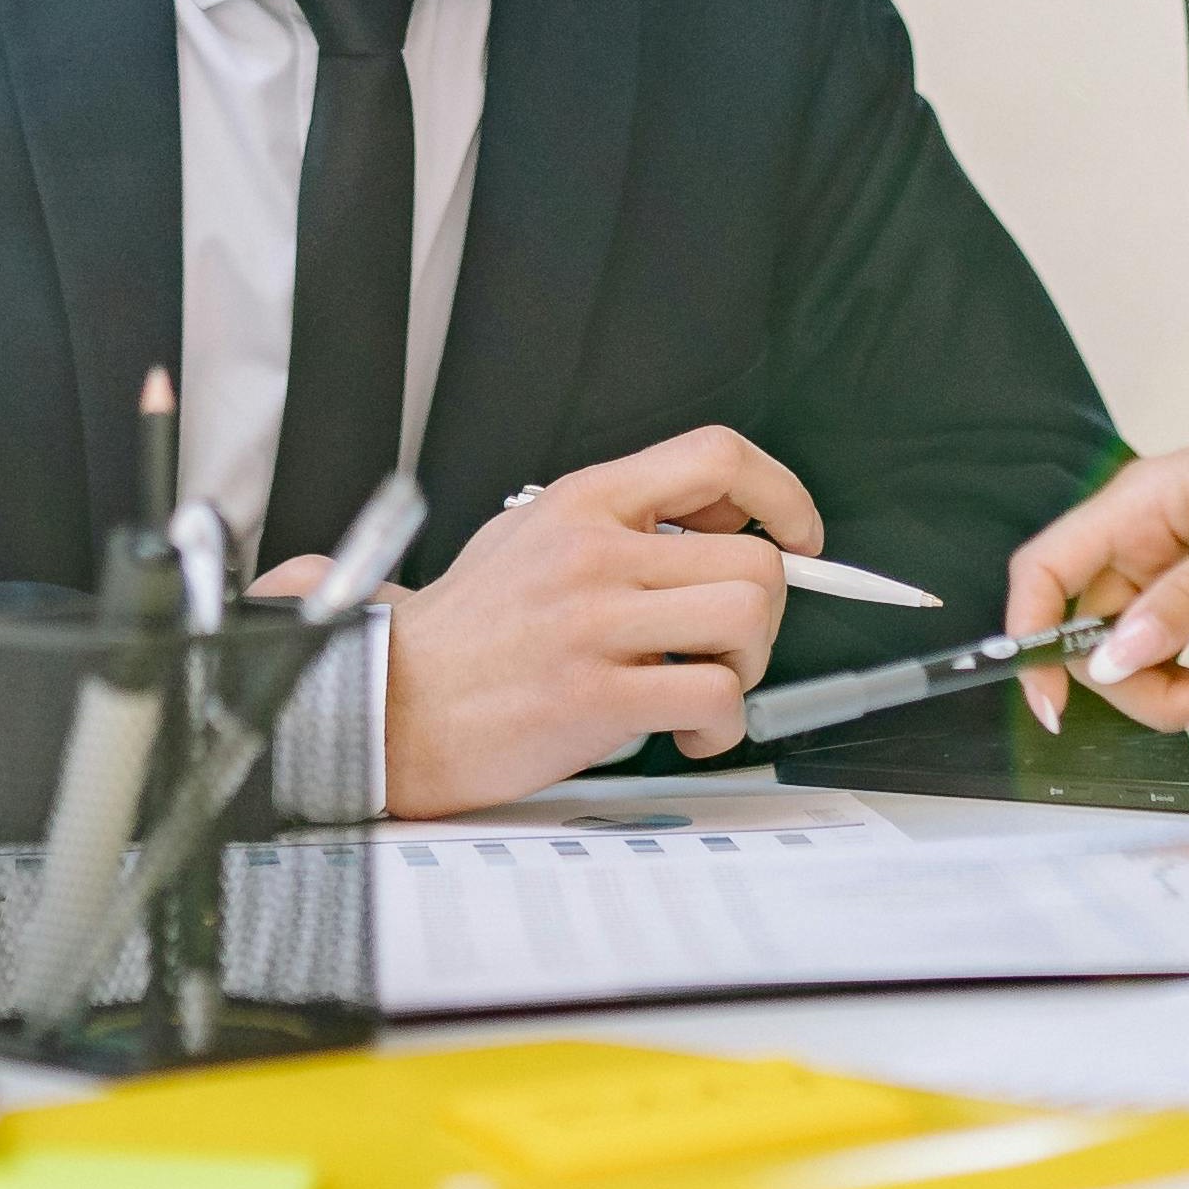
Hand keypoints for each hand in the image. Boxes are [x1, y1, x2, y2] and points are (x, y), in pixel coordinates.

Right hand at [378, 427, 819, 815]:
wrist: (391, 703)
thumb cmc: (464, 633)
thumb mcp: (529, 535)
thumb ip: (615, 520)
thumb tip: (714, 521)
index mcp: (584, 500)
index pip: (717, 456)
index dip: (780, 494)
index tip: (797, 535)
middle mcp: (595, 550)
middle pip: (754, 559)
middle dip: (767, 614)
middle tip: (727, 644)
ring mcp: (595, 622)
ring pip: (748, 620)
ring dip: (748, 667)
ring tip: (703, 687)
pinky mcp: (596, 695)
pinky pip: (716, 697)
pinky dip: (722, 725)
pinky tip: (687, 732)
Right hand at [1001, 371, 1188, 731]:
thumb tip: (1119, 652)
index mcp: (1142, 503)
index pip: (1046, 571)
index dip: (1031, 638)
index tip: (1055, 703)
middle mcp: (1144, 533)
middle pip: (1095, 633)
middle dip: (1148, 684)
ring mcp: (1173, 561)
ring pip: (1138, 651)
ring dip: (1185, 689)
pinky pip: (1177, 646)